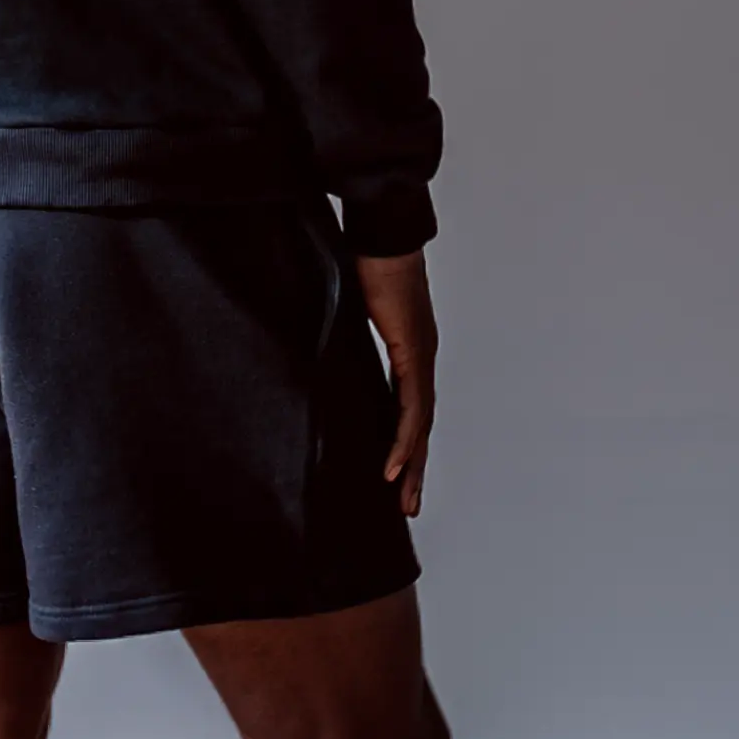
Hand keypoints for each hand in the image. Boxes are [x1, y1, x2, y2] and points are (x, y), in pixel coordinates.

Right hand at [355, 248, 436, 515]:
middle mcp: (422, 359)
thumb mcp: (346, 311)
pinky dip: (403, 440)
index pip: (409, 408)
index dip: (404, 444)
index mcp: (409, 351)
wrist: (384, 233)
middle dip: (413, 469)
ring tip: (402, 499)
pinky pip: (411, 409)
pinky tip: (393, 467)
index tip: (393, 475)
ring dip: (411, 465)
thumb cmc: (366, 259)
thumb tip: (316, 351)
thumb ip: (339, 335)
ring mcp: (422, 358)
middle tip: (406, 505)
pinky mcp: (416, 354)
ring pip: (420, 425)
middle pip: (419, 426)